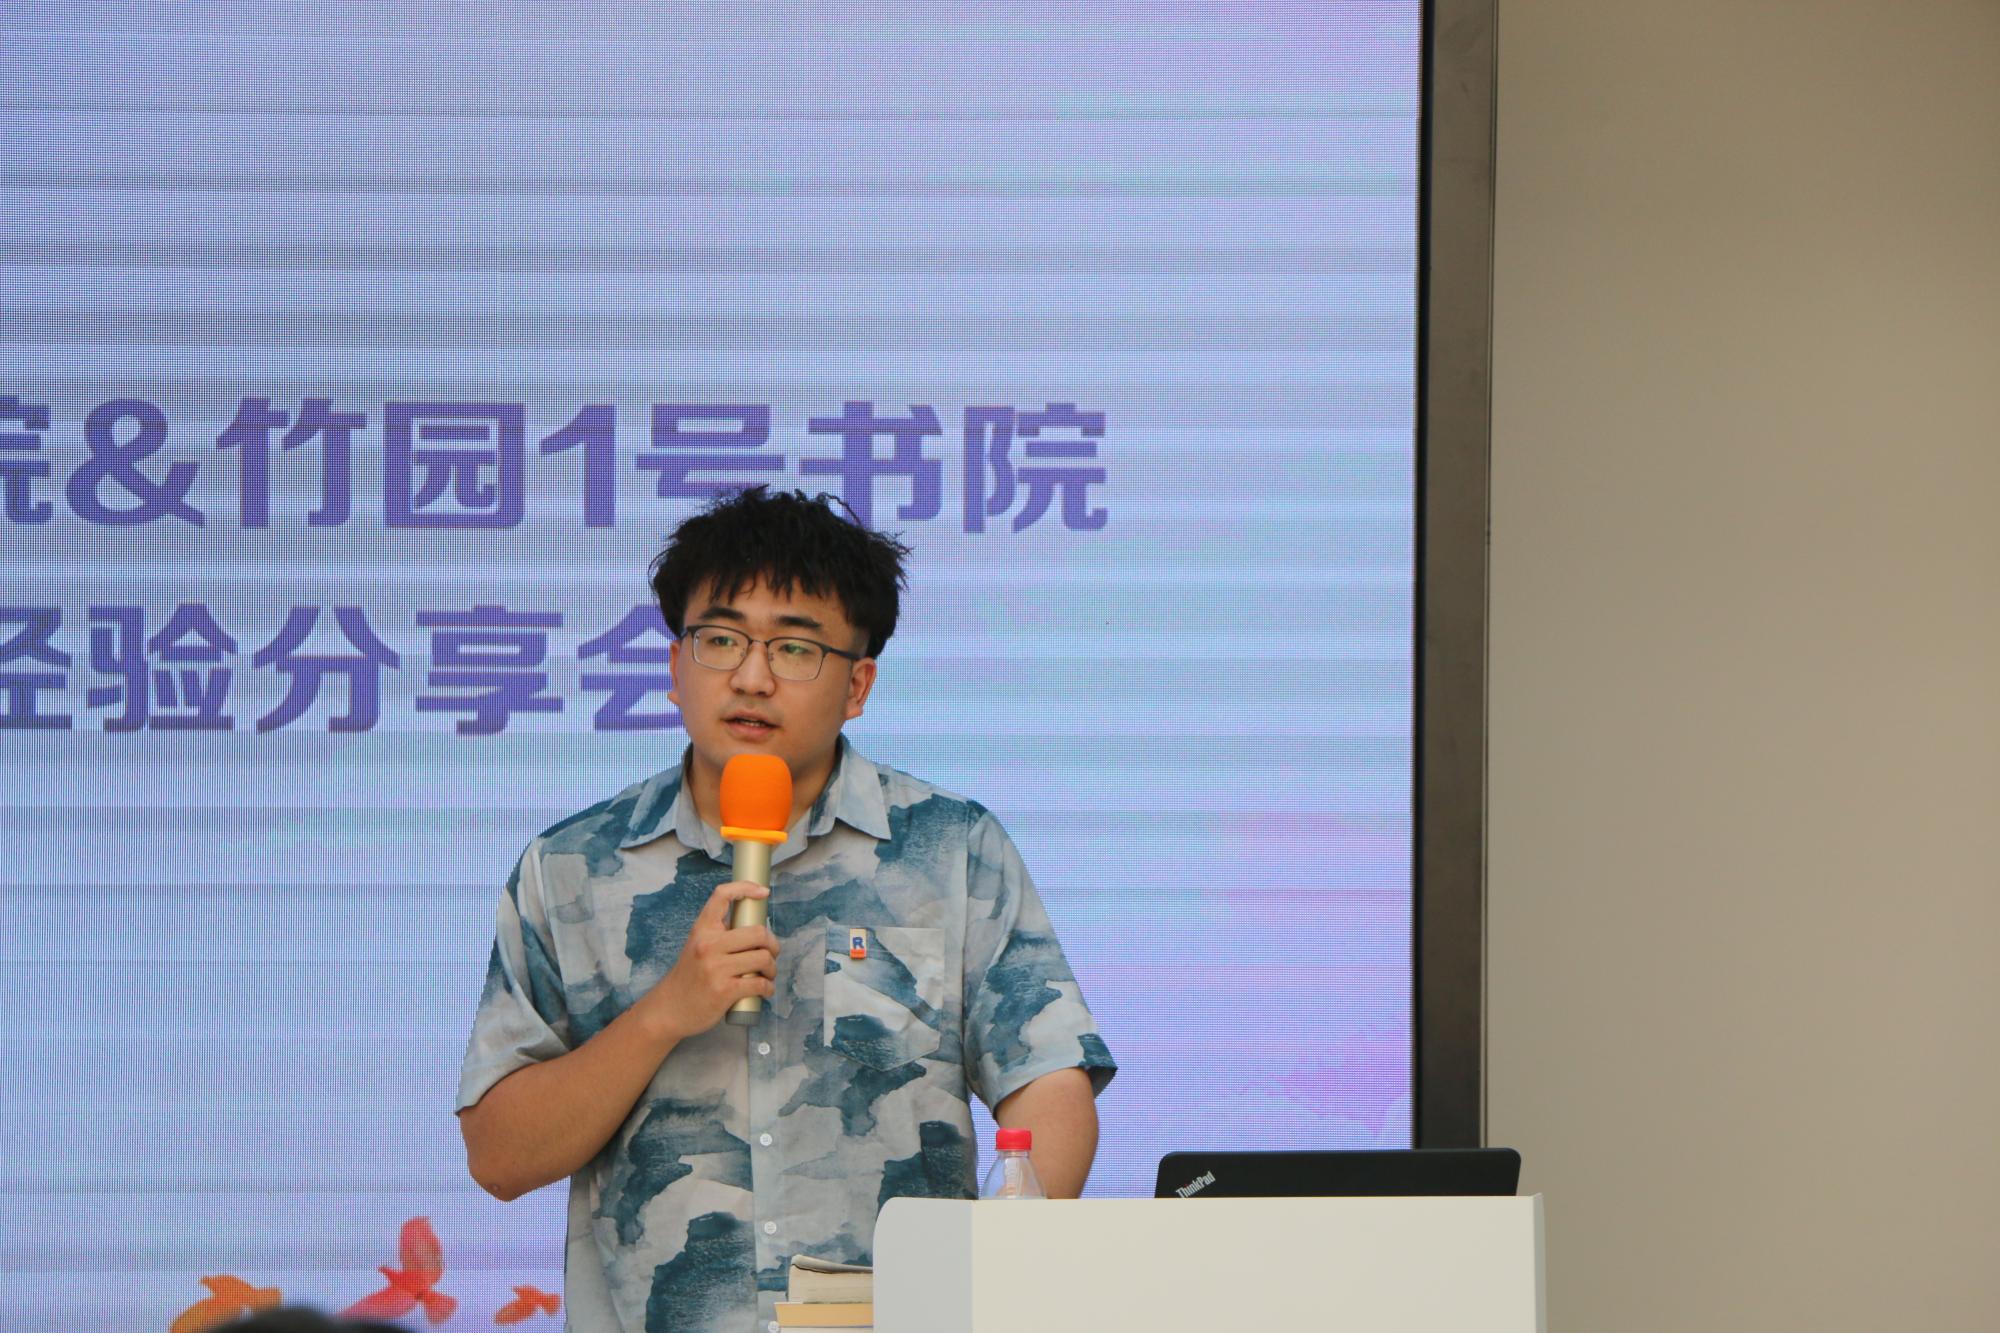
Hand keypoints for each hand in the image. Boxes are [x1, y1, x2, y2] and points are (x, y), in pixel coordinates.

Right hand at [640, 881, 779, 1041]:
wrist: (669, 1009)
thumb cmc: (689, 977)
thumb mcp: (697, 945)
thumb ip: (719, 934)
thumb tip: (753, 927)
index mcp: (702, 929)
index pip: (722, 895)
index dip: (746, 888)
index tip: (763, 892)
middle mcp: (708, 944)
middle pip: (757, 932)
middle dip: (772, 944)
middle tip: (771, 953)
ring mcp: (716, 967)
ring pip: (763, 958)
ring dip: (772, 968)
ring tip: (768, 973)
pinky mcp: (725, 990)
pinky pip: (759, 983)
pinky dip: (768, 987)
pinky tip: (765, 989)